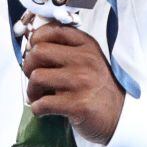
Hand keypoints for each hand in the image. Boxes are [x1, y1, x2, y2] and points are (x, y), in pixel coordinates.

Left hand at [23, 23, 125, 144]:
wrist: (118, 115)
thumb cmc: (98, 88)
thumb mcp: (89, 60)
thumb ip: (67, 50)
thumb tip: (32, 47)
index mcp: (87, 45)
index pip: (53, 30)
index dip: (36, 39)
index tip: (34, 51)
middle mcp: (85, 60)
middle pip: (38, 52)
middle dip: (28, 66)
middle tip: (34, 77)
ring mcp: (82, 82)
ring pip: (37, 77)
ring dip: (32, 90)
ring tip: (38, 96)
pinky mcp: (77, 104)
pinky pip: (42, 103)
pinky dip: (37, 108)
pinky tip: (44, 109)